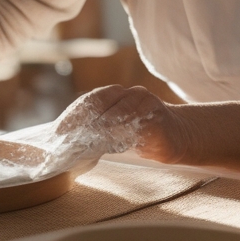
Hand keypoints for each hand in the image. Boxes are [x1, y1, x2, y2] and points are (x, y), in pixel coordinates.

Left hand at [56, 85, 195, 163]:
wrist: (180, 135)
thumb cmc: (143, 133)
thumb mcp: (119, 127)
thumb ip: (99, 127)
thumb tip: (69, 139)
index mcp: (120, 94)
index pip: (92, 100)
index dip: (74, 115)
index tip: (59, 132)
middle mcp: (133, 94)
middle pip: (101, 105)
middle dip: (83, 124)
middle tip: (70, 141)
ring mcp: (147, 104)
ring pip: (117, 115)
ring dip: (100, 131)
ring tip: (88, 145)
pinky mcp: (158, 120)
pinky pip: (137, 127)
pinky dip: (122, 137)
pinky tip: (113, 146)